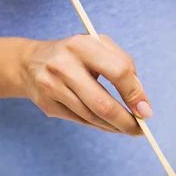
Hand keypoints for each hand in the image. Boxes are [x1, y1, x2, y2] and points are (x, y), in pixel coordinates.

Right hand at [21, 34, 151, 134]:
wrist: (29, 63)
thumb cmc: (75, 55)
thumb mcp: (98, 47)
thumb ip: (124, 67)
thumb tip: (142, 104)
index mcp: (82, 45)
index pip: (119, 72)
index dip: (135, 94)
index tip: (146, 111)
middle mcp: (64, 65)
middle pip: (103, 104)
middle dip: (126, 121)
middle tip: (140, 130)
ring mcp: (52, 87)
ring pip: (92, 116)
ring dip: (114, 126)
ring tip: (126, 128)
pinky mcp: (47, 105)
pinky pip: (81, 121)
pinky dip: (99, 126)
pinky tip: (109, 125)